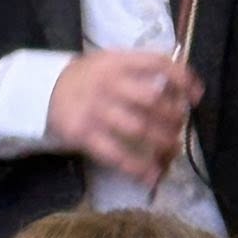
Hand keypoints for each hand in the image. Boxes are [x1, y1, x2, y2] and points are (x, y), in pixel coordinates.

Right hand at [46, 49, 201, 181]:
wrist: (41, 91)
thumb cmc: (85, 79)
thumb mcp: (108, 62)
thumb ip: (138, 70)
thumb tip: (178, 87)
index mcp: (117, 61)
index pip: (157, 63)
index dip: (182, 79)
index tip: (196, 95)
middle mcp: (108, 83)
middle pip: (152, 99)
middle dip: (174, 116)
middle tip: (180, 126)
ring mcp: (96, 110)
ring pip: (140, 128)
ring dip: (163, 142)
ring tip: (172, 148)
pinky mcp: (85, 134)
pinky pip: (117, 154)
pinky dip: (138, 168)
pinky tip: (153, 175)